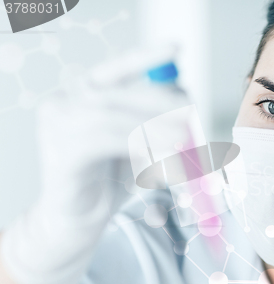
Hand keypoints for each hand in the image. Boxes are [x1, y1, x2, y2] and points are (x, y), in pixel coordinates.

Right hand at [1, 47, 188, 283]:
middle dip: (159, 100)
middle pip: (117, 91)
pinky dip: (137, 143)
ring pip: (112, 115)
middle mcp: (65, 103)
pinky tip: (162, 151)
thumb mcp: (137, 141)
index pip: (117, 68)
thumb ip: (153, 118)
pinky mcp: (62, 153)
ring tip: (182, 137)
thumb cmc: (110, 177)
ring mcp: (57, 126)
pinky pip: (104, 140)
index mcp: (84, 94)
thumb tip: (185, 93)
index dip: (147, 57)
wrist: (80, 219)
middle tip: (191, 111)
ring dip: (153, 125)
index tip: (177, 48)